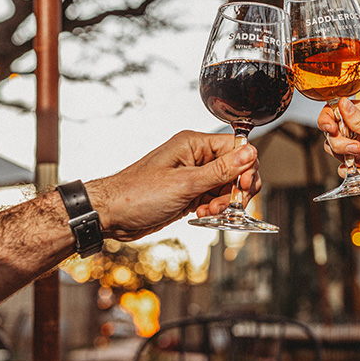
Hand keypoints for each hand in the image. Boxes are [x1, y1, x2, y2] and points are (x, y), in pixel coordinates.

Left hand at [86, 131, 260, 240]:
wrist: (111, 215)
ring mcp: (192, 176)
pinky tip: (203, 216)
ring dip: (224, 203)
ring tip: (210, 212)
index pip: (235, 147)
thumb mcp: (184, 183)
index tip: (245, 186)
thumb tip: (249, 153)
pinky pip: (214, 199)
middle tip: (231, 205)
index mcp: (193, 145)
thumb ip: (220, 170)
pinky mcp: (189, 194)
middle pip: (235, 169)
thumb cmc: (136, 194)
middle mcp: (195, 158)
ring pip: (226, 187)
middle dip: (236, 189)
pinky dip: (214, 210)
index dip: (245, 167)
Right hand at [318, 98, 359, 236]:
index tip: (331, 129)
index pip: (339, 109)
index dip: (330, 119)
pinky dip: (356, 174)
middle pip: (334, 132)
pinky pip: (347, 169)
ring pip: (337, 151)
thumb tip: (341, 102)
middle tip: (357, 150)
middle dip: (340, 144)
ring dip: (349, 160)